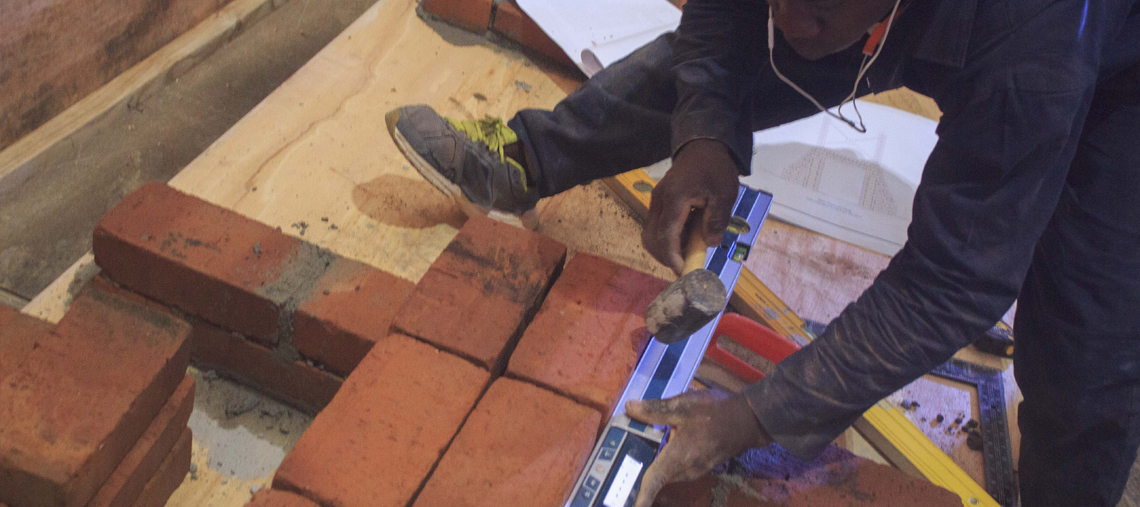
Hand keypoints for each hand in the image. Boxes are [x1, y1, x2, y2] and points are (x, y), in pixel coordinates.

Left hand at [626, 389, 770, 506]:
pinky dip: (665, 462)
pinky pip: (676, 469)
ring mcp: (694, 471)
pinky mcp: (699, 467)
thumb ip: (654, 410)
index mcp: (677, 458)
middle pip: (656, 478)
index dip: (640, 498)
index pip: (653, 482)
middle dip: (639, 472)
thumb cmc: (715, 413)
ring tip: (635, 451)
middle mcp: (685, 470)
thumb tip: (630, 408)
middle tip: (617, 464)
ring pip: (666, 473)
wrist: (747, 420)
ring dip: (653, 466)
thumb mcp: (683, 406)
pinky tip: (660, 446)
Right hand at [643, 139, 739, 274]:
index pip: (666, 235)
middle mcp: (659, 200)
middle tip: (684, 267)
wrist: (703, 146)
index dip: (672, 257)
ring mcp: (655, 200)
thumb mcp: (724, 193)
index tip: (684, 271)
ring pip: (649, 233)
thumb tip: (709, 243)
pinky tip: (681, 242)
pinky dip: (663, 239)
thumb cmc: (715, 169)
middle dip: (665, 257)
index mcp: (675, 198)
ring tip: (683, 256)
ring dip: (663, 249)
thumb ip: (716, 219)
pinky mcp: (658, 202)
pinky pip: (654, 226)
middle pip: (651, 237)